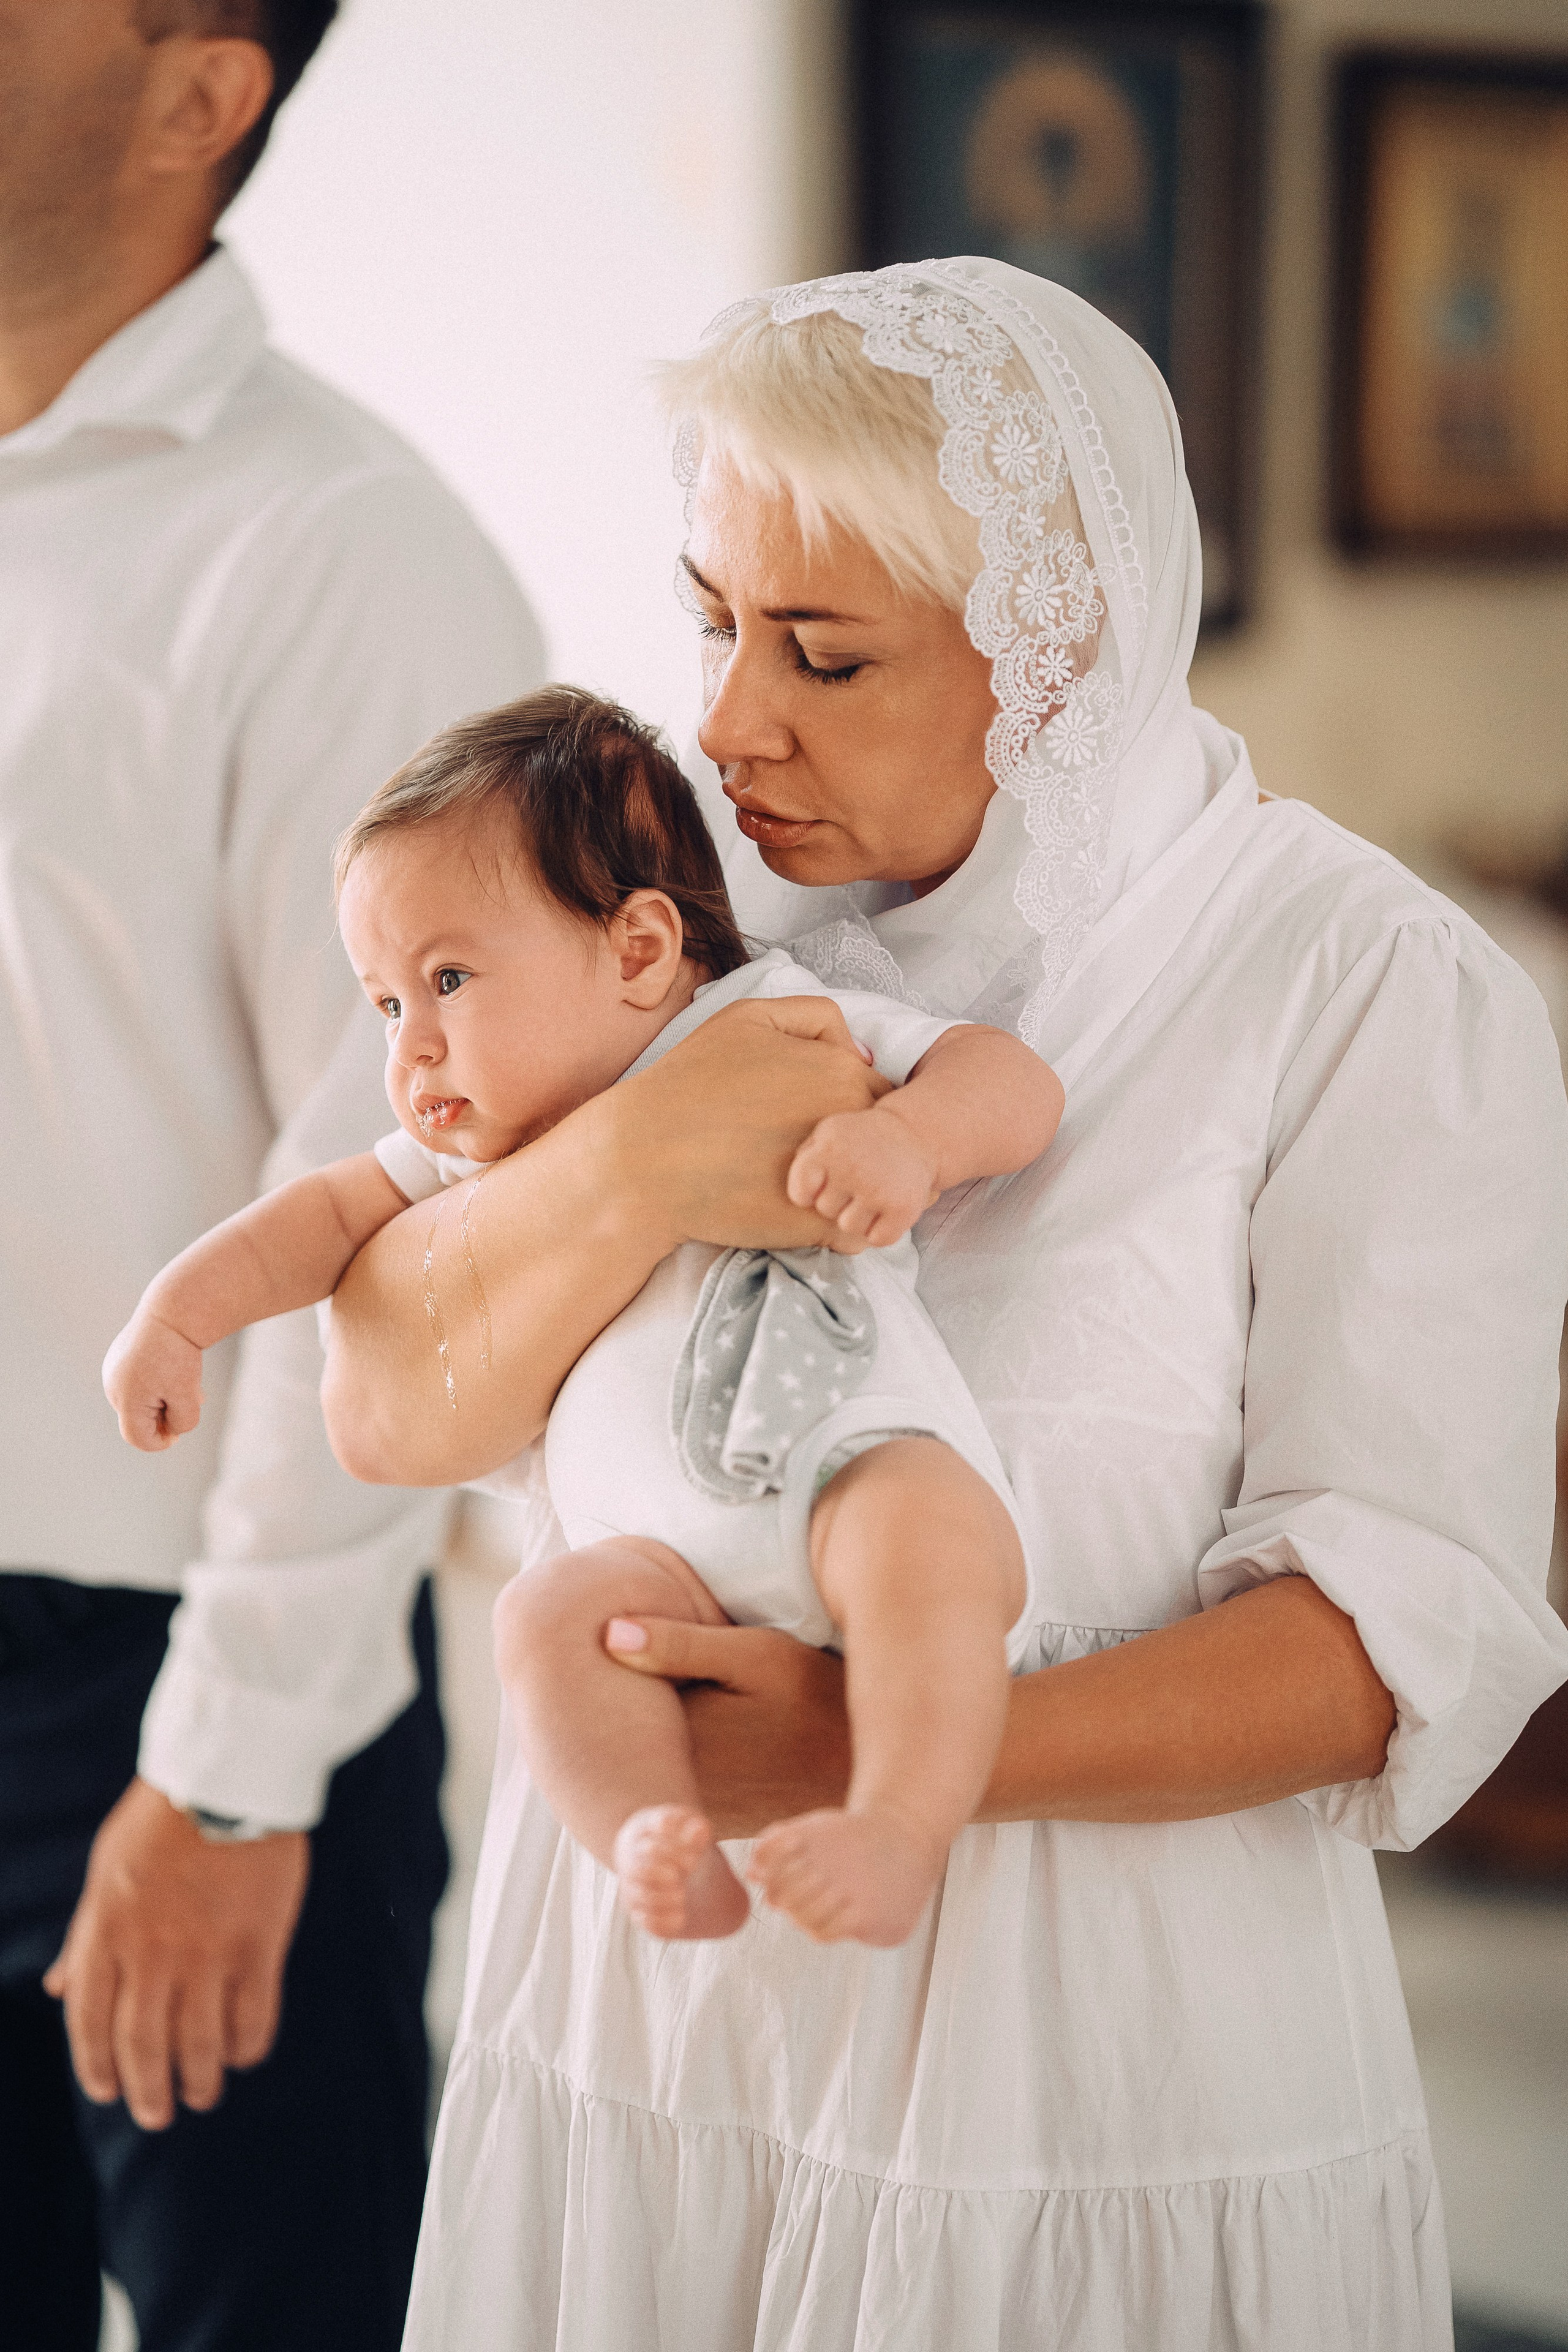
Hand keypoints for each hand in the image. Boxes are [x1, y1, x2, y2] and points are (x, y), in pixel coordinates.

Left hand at [44, 1779, 308, 2129]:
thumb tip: (56, 1989)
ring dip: (200, 2079)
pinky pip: (253, 2016)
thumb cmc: (160, 1818)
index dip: (96, 2067)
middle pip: (143, 2046)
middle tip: (158, 2114)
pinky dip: (248, 2046)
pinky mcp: (259, 1944)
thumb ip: (85, 1937)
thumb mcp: (104, 1873)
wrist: (227, 1773)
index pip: (89, 2023)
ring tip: (205, 2094)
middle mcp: (152, 1953)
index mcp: (107, 1933)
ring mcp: (207, 1952)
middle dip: (148, 2091)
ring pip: (199, 2042)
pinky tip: (245, 2054)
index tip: (107, 2091)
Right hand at [102, 1308, 202, 1450]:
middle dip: (165, 1416)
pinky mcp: (118, 1359)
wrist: (172, 1312)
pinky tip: (176, 1370)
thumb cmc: (180, 1355)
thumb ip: (181, 1422)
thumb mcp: (187, 1395)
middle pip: (139, 1419)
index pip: (137, 1438)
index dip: (159, 1442)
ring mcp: (112, 1371)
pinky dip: (157, 1384)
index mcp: (125, 1399)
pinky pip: (137, 1383)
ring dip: (164, 1399)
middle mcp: (112, 1387)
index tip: (178, 1434)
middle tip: (192, 1397)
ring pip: (139, 1401)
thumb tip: (172, 1430)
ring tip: (188, 1381)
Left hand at [605, 1617, 850, 1837]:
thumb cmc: (815, 1698)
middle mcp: (676, 1786)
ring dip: (651, 1729)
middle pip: (626, 1735)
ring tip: (689, 1695)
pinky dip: (673, 1755)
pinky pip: (672, 1780)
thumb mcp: (756, 1655)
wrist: (865, 1768)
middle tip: (653, 1660)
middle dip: (629, 1699)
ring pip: (646, 1761)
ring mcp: (692, 1810)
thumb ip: (679, 1644)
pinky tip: (708, 1728)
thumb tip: (608, 1633)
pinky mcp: (709, 1820)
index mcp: (679, 1739)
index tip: (619, 1638)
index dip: (614, 1667)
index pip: (613, 1701)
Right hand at [617, 995, 893, 1255]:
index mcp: (844, 1070)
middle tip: (803, 1156)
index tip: (811, 1121)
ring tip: (800, 1187)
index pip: (881, 1094)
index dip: (850, 1109)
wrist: (642, 1161)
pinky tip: (793, 1216)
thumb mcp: (748, 1019)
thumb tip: (864, 1053)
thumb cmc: (688, 1085)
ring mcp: (843, 1176)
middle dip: (856, 1150)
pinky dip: (834, 1229)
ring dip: (852, 1191)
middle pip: (883, 1141)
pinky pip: (856, 1232)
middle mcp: (853, 1120)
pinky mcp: (824, 1227)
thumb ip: (817, 1019)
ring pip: (876, 1189)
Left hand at [786, 1105, 937, 1245]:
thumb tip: (798, 1193)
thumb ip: (805, 1157)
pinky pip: (876, 1239)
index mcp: (829, 1148)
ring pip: (849, 1227)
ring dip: (859, 1216)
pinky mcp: (902, 1209)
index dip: (809, 1192)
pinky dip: (881, 1230)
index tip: (824, 1182)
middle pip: (825, 1210)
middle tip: (858, 1180)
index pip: (800, 1194)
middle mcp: (852, 1169)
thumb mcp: (828, 1132)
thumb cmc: (862, 1137)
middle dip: (838, 1200)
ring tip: (872, 1192)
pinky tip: (887, 1207)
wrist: (914, 1132)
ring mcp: (879, 1191)